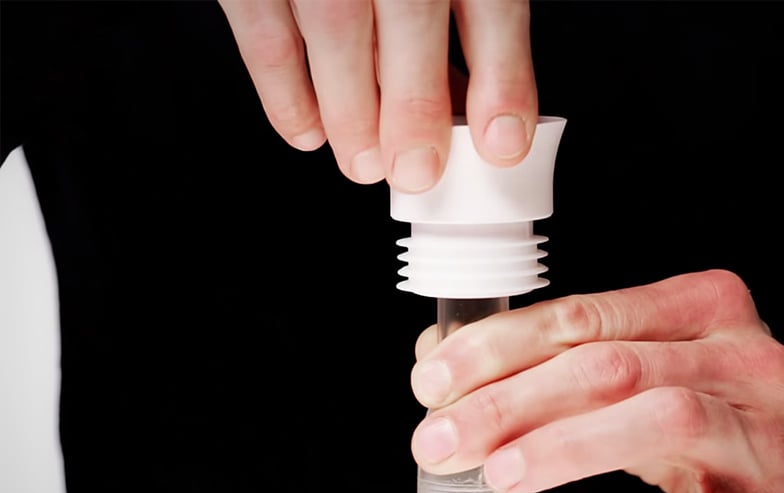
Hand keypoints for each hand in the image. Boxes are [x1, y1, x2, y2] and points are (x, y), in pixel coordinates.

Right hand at [218, 0, 536, 192]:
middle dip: (413, 106)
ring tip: (366, 163)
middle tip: (416, 169)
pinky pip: (263, 28)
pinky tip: (307, 132)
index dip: (500, 76)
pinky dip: (284, 90)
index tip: (503, 140)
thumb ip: (466, 10)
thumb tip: (478, 103)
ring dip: (350, 111)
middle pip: (409, 14)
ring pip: (334, 29)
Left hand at [409, 270, 783, 492]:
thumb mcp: (631, 365)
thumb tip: (434, 362)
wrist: (778, 477)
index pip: (585, 315)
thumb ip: (546, 356)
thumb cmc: (695, 407)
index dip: (499, 347)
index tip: (434, 381)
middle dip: (511, 402)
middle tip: (442, 440)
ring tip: (500, 475)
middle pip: (612, 367)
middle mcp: (742, 357)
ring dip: (569, 448)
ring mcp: (764, 432)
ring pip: (663, 420)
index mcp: (702, 306)